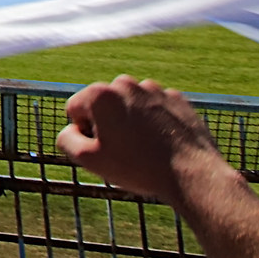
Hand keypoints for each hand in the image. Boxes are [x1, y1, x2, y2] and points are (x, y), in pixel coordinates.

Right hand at [56, 75, 234, 206]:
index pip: (75, 109)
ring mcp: (155, 89)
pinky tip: (163, 145)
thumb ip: (66, 140)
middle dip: (108, 124)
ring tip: (145, 150)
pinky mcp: (177, 99)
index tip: (104, 149)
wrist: (192, 174)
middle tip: (124, 151)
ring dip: (131, 123)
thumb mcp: (89, 160)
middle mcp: (126, 84)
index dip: (84, 133)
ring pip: (130, 107)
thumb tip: (70, 129)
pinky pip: (155, 110)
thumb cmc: (139, 167)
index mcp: (101, 94)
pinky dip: (154, 124)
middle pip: (104, 105)